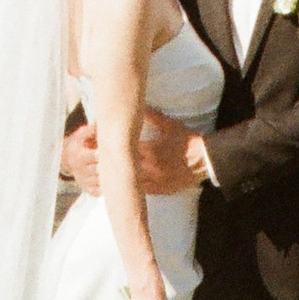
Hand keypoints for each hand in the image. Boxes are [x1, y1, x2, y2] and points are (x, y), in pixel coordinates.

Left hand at [62, 111, 200, 199]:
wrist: (206, 162)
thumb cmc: (188, 141)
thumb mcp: (170, 125)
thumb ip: (152, 117)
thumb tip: (138, 107)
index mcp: (149, 151)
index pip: (122, 150)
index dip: (107, 147)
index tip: (96, 144)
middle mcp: (148, 168)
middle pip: (121, 169)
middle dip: (107, 164)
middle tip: (92, 161)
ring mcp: (153, 182)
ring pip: (128, 184)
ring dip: (115, 179)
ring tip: (102, 175)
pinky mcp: (159, 191)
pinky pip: (139, 192)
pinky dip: (128, 190)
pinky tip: (119, 188)